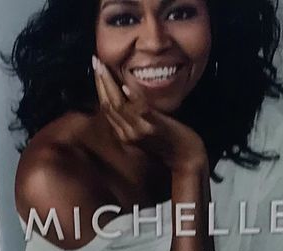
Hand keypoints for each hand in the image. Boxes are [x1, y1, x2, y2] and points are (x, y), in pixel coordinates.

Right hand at [90, 57, 207, 181]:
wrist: (186, 157)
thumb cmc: (169, 141)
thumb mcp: (145, 128)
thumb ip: (134, 116)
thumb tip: (125, 94)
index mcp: (123, 134)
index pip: (106, 107)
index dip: (99, 87)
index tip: (97, 68)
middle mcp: (127, 134)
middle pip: (108, 104)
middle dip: (100, 81)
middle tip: (96, 61)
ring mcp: (139, 131)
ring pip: (118, 105)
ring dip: (110, 84)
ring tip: (105, 67)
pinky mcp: (154, 127)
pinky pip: (139, 110)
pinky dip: (131, 96)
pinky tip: (125, 85)